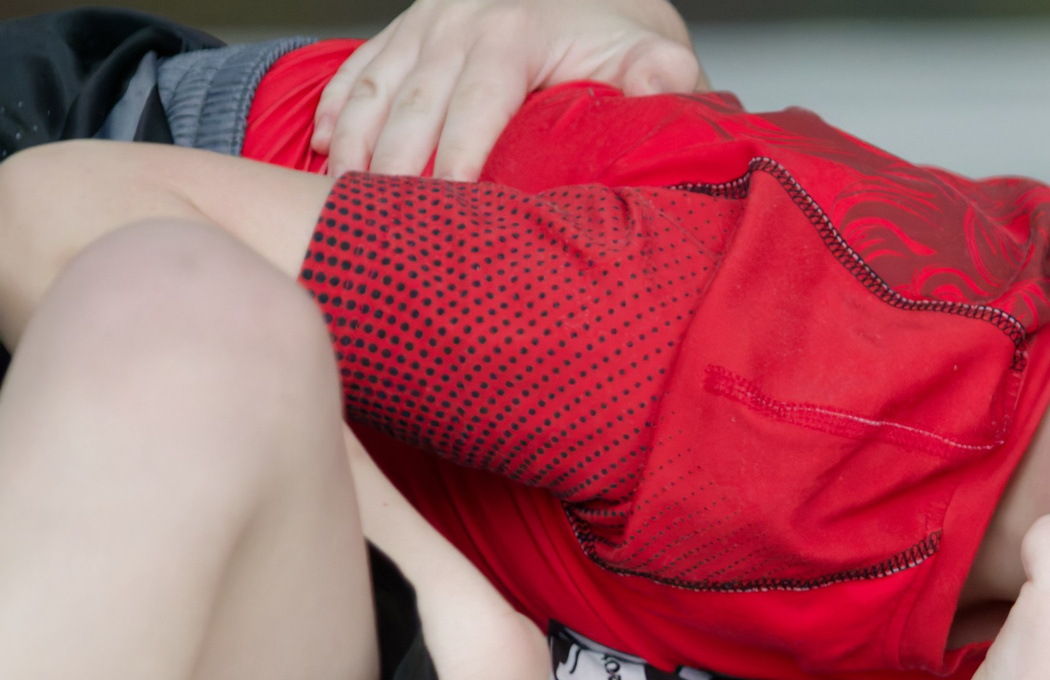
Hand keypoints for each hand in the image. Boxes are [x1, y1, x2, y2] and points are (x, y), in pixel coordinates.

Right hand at [313, 0, 702, 180]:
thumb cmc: (621, 36)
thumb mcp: (655, 52)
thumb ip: (662, 73)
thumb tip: (662, 85)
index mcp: (514, 32)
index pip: (476, 105)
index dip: (455, 158)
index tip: (441, 206)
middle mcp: (461, 20)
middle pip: (414, 103)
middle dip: (389, 164)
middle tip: (374, 222)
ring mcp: (427, 21)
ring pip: (374, 86)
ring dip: (350, 141)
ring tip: (337, 196)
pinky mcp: (408, 29)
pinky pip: (360, 67)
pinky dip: (334, 105)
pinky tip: (319, 146)